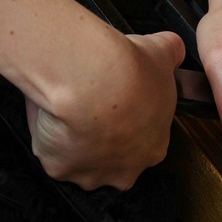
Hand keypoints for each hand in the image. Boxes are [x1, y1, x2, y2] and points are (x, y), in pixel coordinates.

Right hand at [25, 30, 185, 190]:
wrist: (92, 82)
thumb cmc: (129, 73)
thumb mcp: (161, 52)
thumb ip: (171, 52)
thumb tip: (175, 47)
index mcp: (152, 147)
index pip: (142, 140)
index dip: (128, 118)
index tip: (116, 98)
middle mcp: (123, 171)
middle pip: (111, 159)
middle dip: (100, 137)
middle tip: (89, 102)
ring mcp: (90, 174)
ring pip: (78, 158)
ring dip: (72, 137)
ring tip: (66, 101)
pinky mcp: (59, 168)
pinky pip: (49, 149)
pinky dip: (46, 130)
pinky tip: (49, 107)